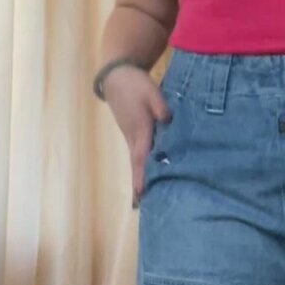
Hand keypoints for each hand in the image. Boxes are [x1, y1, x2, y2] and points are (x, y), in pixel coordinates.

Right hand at [102, 66, 171, 205]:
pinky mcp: (132, 132)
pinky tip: (146, 174)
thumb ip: (160, 106)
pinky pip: (136, 153)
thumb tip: (167, 120)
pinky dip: (139, 166)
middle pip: (136, 164)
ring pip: (136, 160)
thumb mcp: (151, 91)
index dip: (142, 175)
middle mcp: (133, 136)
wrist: (117, 78)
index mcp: (140, 129)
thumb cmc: (136, 84)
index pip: (141, 156)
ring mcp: (130, 135)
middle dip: (138, 184)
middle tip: (140, 206)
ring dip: (138, 177)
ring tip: (142, 197)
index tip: (141, 193)